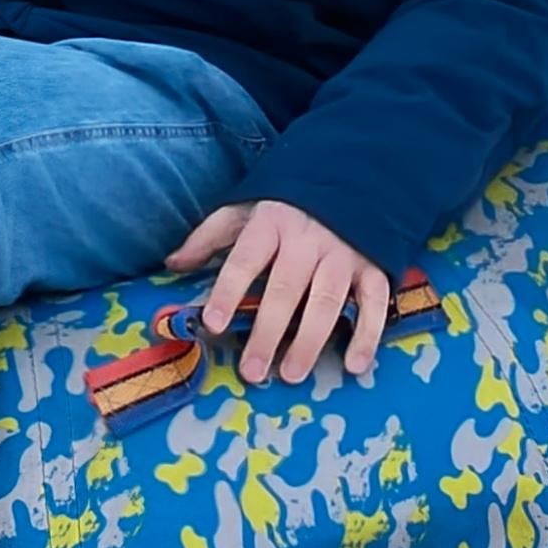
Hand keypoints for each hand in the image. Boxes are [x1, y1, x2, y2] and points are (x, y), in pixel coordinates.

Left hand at [165, 199, 391, 384]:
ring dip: (310, 339)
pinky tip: (354, 365)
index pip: (246, 259)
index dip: (229, 291)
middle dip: (268, 331)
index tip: (214, 323)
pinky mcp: (374, 264)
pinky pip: (375, 302)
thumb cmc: (289, 202)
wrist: (355, 173)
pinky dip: (368, 335)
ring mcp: (344, 252)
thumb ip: (210, 235)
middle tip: (252, 371)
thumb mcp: (246, 207)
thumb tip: (173, 263)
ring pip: (328, 299)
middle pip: (286, 288)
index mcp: (272, 223)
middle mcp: (309, 238)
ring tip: (292, 374)